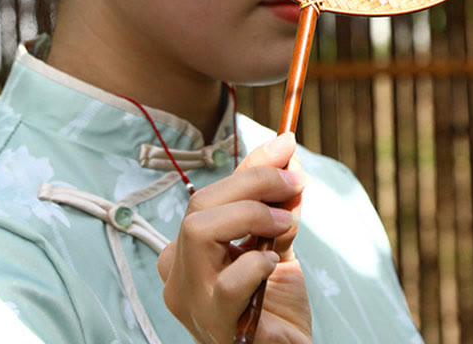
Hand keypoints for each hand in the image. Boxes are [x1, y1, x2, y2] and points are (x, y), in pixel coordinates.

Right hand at [157, 133, 312, 343]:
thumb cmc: (273, 301)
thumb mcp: (274, 240)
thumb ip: (276, 203)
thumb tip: (287, 153)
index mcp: (186, 252)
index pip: (208, 196)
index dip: (250, 167)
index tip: (287, 147)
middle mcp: (178, 276)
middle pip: (199, 207)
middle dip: (252, 183)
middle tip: (294, 183)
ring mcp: (192, 303)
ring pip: (198, 233)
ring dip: (250, 214)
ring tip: (286, 223)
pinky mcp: (216, 328)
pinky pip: (227, 285)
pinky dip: (254, 264)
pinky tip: (272, 264)